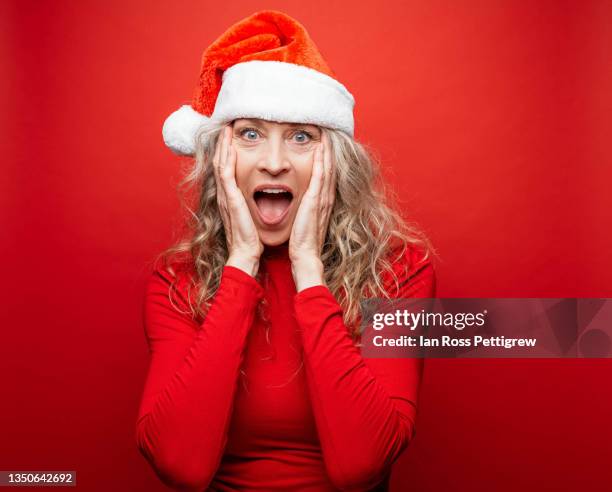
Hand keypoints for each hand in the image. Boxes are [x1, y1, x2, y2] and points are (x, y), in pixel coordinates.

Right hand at [213, 124, 263, 275]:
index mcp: (232, 197)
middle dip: (222, 144)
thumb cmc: (252, 237)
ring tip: (226, 129)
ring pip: (220, 163)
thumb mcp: (252, 215)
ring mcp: (226, 195)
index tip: (233, 138)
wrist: (247, 252)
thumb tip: (264, 195)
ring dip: (222, 145)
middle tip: (226, 127)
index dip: (228, 152)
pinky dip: (225, 157)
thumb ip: (252, 204)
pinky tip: (228, 145)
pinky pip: (225, 172)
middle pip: (220, 162)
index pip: (227, 169)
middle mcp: (226, 194)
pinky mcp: (230, 198)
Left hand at [289, 132, 335, 289]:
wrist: (305, 254)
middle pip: (330, 167)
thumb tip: (299, 199)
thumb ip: (305, 207)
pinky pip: (321, 175)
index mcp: (321, 200)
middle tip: (327, 130)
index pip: (325, 173)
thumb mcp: (304, 218)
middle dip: (329, 149)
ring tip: (326, 133)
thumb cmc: (302, 239)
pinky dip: (322, 160)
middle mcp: (325, 196)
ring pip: (328, 167)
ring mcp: (322, 198)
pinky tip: (320, 147)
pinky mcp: (316, 200)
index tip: (322, 141)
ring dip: (327, 150)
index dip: (325, 157)